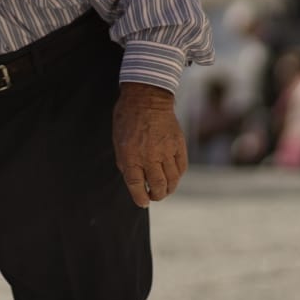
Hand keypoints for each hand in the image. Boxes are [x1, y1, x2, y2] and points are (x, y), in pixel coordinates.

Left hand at [112, 82, 186, 206]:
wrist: (147, 97)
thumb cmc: (128, 119)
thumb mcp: (118, 142)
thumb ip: (125, 163)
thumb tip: (135, 182)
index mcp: (131, 155)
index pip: (137, 186)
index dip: (140, 198)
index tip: (143, 202)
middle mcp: (149, 155)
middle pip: (158, 186)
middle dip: (156, 196)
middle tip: (154, 196)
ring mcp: (166, 150)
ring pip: (172, 180)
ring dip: (168, 189)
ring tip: (164, 189)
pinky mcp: (178, 144)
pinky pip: (181, 168)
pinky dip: (177, 176)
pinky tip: (172, 176)